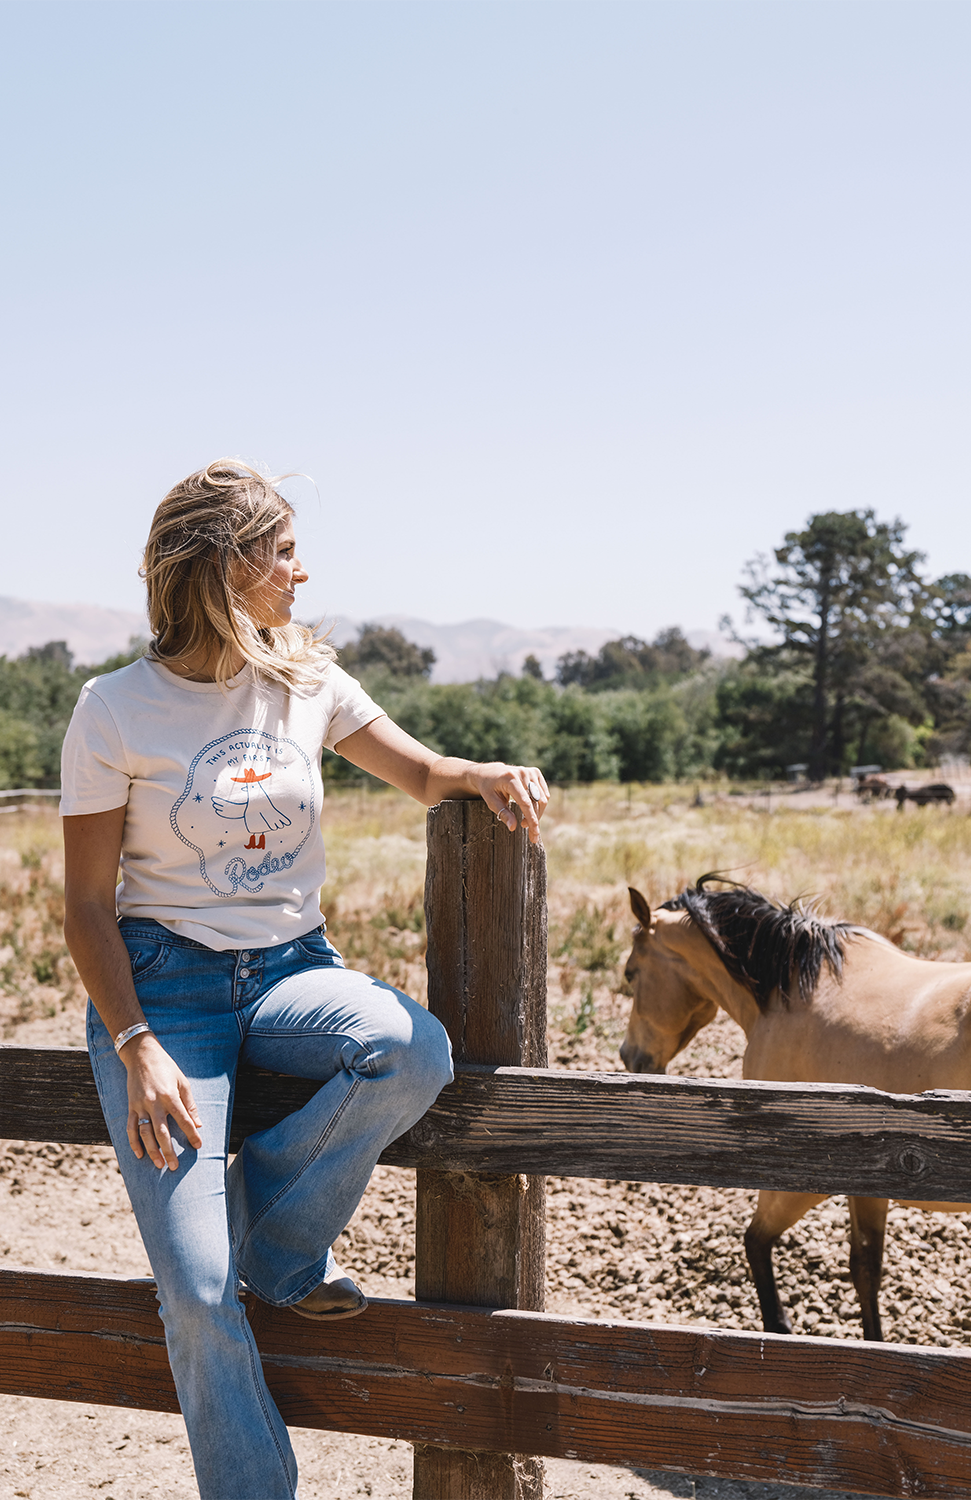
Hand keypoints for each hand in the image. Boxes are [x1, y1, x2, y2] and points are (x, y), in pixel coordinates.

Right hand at [123, 1033, 202, 1170]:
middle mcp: (154, 1103)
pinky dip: (134, 1142)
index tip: (198, 1145)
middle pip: (162, 1132)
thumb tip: (198, 1123)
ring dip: (152, 1151)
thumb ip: (190, 1103)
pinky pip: (130, 1128)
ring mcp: (140, 1106)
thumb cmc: (166, 1067)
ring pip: (145, 1133)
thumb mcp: (183, 1081)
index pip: (184, 1119)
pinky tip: (139, 1154)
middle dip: (169, 1151)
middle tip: (174, 1166)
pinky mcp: (131, 1106)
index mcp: (170, 1096)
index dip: (192, 1133)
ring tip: (159, 1164)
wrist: (142, 1054)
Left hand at [471, 763, 549, 844]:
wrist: (489, 772)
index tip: (534, 833)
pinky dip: (540, 805)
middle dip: (534, 819)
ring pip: (542, 798)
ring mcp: (530, 771)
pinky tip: (530, 810)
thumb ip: (503, 813)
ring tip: (525, 821)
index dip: (531, 819)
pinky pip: (544, 793)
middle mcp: (523, 773)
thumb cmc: (488, 788)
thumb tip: (513, 827)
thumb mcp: (491, 801)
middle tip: (527, 830)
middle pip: (536, 801)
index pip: (525, 802)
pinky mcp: (535, 772)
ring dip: (537, 813)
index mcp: (510, 779)